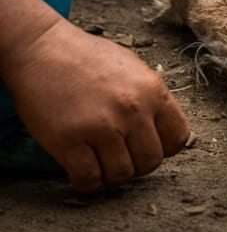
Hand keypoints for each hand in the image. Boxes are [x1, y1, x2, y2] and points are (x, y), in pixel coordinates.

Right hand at [2, 18, 189, 192]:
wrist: (44, 49)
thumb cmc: (88, 58)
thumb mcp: (134, 70)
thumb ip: (151, 99)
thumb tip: (162, 129)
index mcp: (153, 90)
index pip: (178, 138)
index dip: (164, 148)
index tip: (148, 146)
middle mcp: (132, 109)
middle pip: (151, 161)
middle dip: (138, 164)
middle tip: (122, 156)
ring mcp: (101, 126)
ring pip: (121, 175)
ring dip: (112, 174)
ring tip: (101, 161)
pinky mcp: (69, 141)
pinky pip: (89, 179)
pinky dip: (87, 182)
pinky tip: (83, 170)